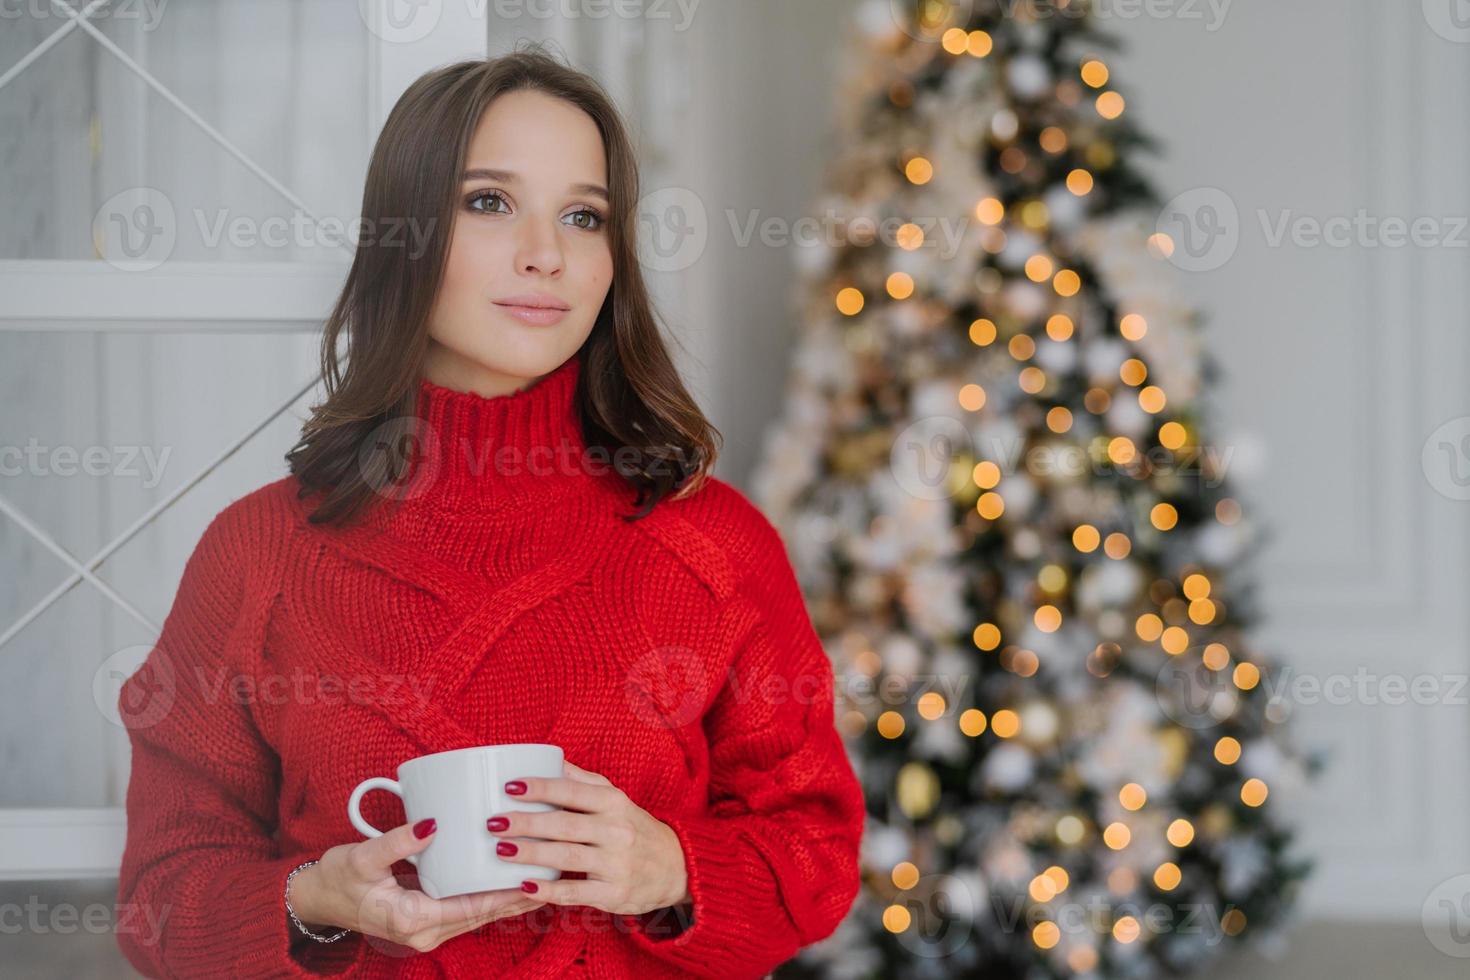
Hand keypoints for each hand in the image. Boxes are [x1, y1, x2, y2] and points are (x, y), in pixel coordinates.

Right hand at [289, 819, 542, 952]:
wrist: (316, 900)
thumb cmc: (336, 878)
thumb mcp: (362, 857)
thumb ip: (397, 843)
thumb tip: (431, 825)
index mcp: (411, 920)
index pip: (470, 909)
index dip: (503, 896)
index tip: (533, 881)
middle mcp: (424, 932)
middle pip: (481, 915)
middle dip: (515, 898)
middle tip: (551, 875)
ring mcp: (426, 930)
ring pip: (476, 916)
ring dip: (506, 900)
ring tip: (541, 879)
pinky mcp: (426, 921)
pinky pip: (465, 912)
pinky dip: (487, 899)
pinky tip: (507, 884)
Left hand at [486, 760, 689, 916]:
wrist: (677, 867)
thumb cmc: (635, 828)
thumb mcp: (616, 799)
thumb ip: (582, 781)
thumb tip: (548, 758)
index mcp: (613, 803)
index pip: (572, 791)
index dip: (541, 788)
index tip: (509, 787)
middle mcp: (616, 831)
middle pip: (565, 825)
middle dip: (526, 823)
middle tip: (493, 822)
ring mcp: (616, 864)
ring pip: (567, 857)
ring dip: (531, 854)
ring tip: (500, 850)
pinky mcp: (615, 894)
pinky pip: (577, 892)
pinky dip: (550, 891)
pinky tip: (525, 885)